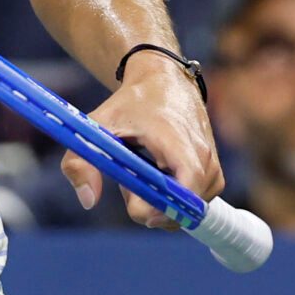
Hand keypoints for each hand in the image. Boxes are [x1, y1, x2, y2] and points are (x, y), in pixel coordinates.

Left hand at [64, 53, 223, 228]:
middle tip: (129, 185)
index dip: (168, 207)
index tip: (141, 214)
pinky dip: (175, 200)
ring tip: (142, 176)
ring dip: (163, 205)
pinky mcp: (214, 170)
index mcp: (176, 138)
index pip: (189, 183)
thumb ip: (80, 163)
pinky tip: (157, 179)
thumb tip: (88, 201)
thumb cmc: (130, 104)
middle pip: (188, 205)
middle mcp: (202, 152)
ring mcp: (212, 162)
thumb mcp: (97, 126)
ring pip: (191, 208)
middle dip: (155, 208)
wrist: (163, 80)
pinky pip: (196, 201)